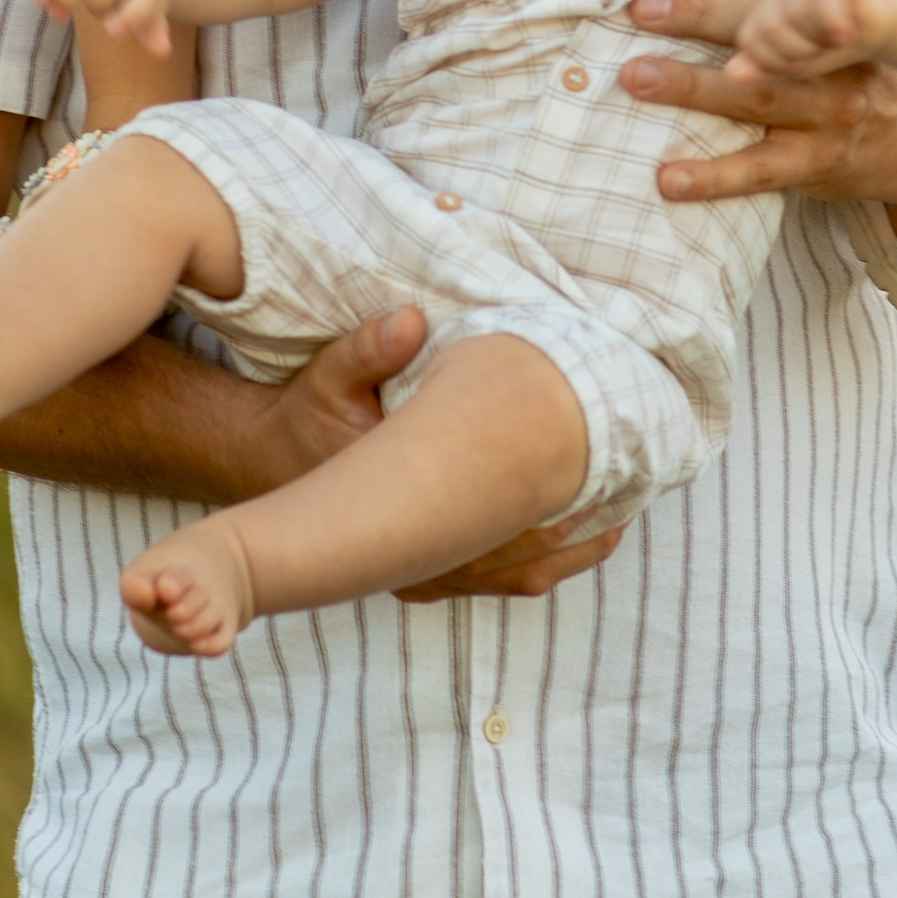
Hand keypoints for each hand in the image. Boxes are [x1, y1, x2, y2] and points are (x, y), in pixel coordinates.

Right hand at [239, 303, 624, 596]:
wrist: (266, 465)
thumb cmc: (304, 421)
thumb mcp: (328, 379)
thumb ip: (368, 351)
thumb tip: (410, 321)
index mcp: (407, 514)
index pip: (499, 527)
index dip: (560, 511)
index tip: (608, 480)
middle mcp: (418, 556)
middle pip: (519, 563)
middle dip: (578, 536)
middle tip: (630, 501)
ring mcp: (420, 571)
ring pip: (511, 576)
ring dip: (563, 551)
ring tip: (614, 517)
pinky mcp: (420, 570)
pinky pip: (492, 576)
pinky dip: (534, 558)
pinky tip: (569, 530)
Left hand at [621, 0, 896, 209]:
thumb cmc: (860, 56)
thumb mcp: (847, 5)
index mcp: (842, 1)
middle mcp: (840, 56)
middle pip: (765, 28)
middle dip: (700, 14)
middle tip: (643, 4)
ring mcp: (832, 110)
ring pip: (757, 97)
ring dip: (692, 87)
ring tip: (635, 76)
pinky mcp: (819, 161)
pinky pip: (761, 170)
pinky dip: (712, 176)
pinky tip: (668, 179)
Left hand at [723, 0, 895, 86]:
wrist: (881, 21)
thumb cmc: (834, 44)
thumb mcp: (798, 61)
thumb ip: (765, 66)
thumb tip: (731, 74)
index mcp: (765, 8)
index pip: (751, 40)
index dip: (775, 62)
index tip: (802, 64)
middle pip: (770, 29)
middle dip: (798, 53)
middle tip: (822, 52)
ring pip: (795, 16)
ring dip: (819, 40)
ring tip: (837, 41)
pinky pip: (823, 2)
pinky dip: (834, 26)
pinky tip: (846, 35)